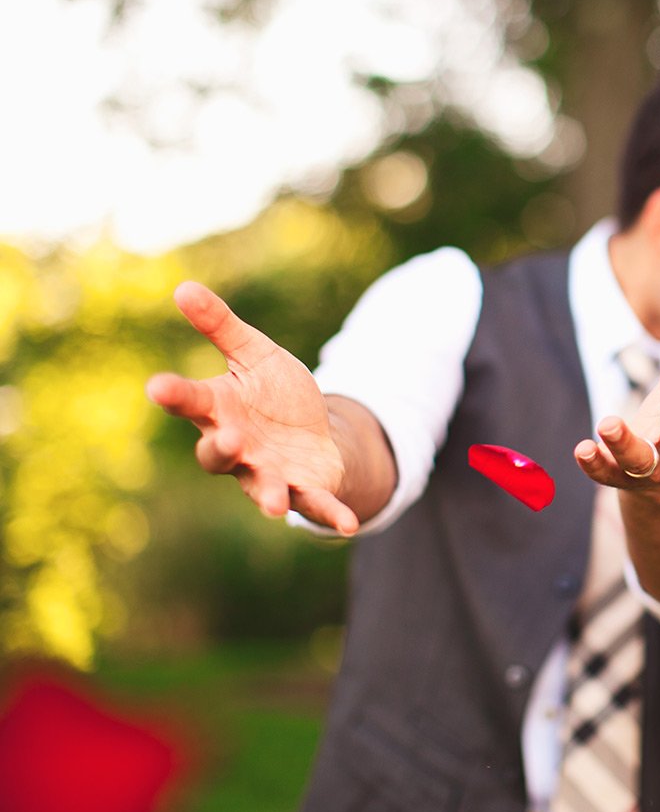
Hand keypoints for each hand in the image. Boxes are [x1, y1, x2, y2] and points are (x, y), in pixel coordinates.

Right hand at [145, 282, 358, 533]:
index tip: (157, 386)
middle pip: (217, 453)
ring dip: (265, 494)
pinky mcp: (302, 489)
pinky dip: (330, 514)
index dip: (174, 394)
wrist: (313, 431)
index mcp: (220, 410)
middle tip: (227, 436)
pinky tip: (349, 524)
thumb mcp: (255, 353)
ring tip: (272, 504)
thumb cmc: (274, 393)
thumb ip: (222, 326)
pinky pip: (314, 505)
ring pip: (259, 487)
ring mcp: (267, 473)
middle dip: (220, 447)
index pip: (190, 401)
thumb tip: (183, 286)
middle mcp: (237, 448)